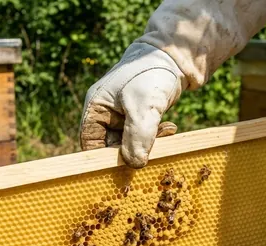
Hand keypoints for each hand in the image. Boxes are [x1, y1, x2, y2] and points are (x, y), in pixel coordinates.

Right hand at [79, 43, 184, 167]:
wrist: (175, 55)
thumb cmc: (151, 76)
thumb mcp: (143, 108)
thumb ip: (137, 138)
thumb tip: (134, 165)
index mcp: (96, 108)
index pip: (90, 143)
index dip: (104, 158)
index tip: (124, 168)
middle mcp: (106, 113)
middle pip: (111, 145)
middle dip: (132, 151)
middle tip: (153, 152)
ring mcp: (122, 114)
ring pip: (130, 142)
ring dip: (148, 143)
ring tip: (166, 132)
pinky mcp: (139, 115)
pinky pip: (143, 135)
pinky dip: (156, 136)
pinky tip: (170, 128)